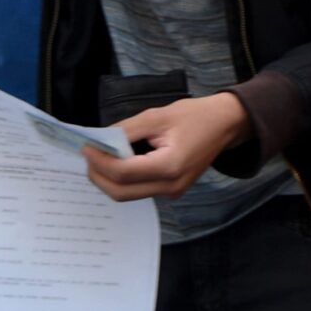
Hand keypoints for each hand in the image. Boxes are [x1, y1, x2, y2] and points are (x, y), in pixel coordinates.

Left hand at [82, 92, 251, 200]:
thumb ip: (126, 130)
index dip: (99, 161)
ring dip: (108, 178)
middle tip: (88, 154)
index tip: (85, 146)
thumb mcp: (158, 115)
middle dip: (98, 175)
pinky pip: (138, 190)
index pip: (122, 172)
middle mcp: (171, 186)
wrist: (225, 125)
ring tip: (100, 156)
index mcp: (169, 166)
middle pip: (120, 192)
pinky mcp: (171, 190)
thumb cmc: (195, 116)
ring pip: (127, 194)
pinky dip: (122, 178)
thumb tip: (99, 140)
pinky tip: (118, 160)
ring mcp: (172, 192)